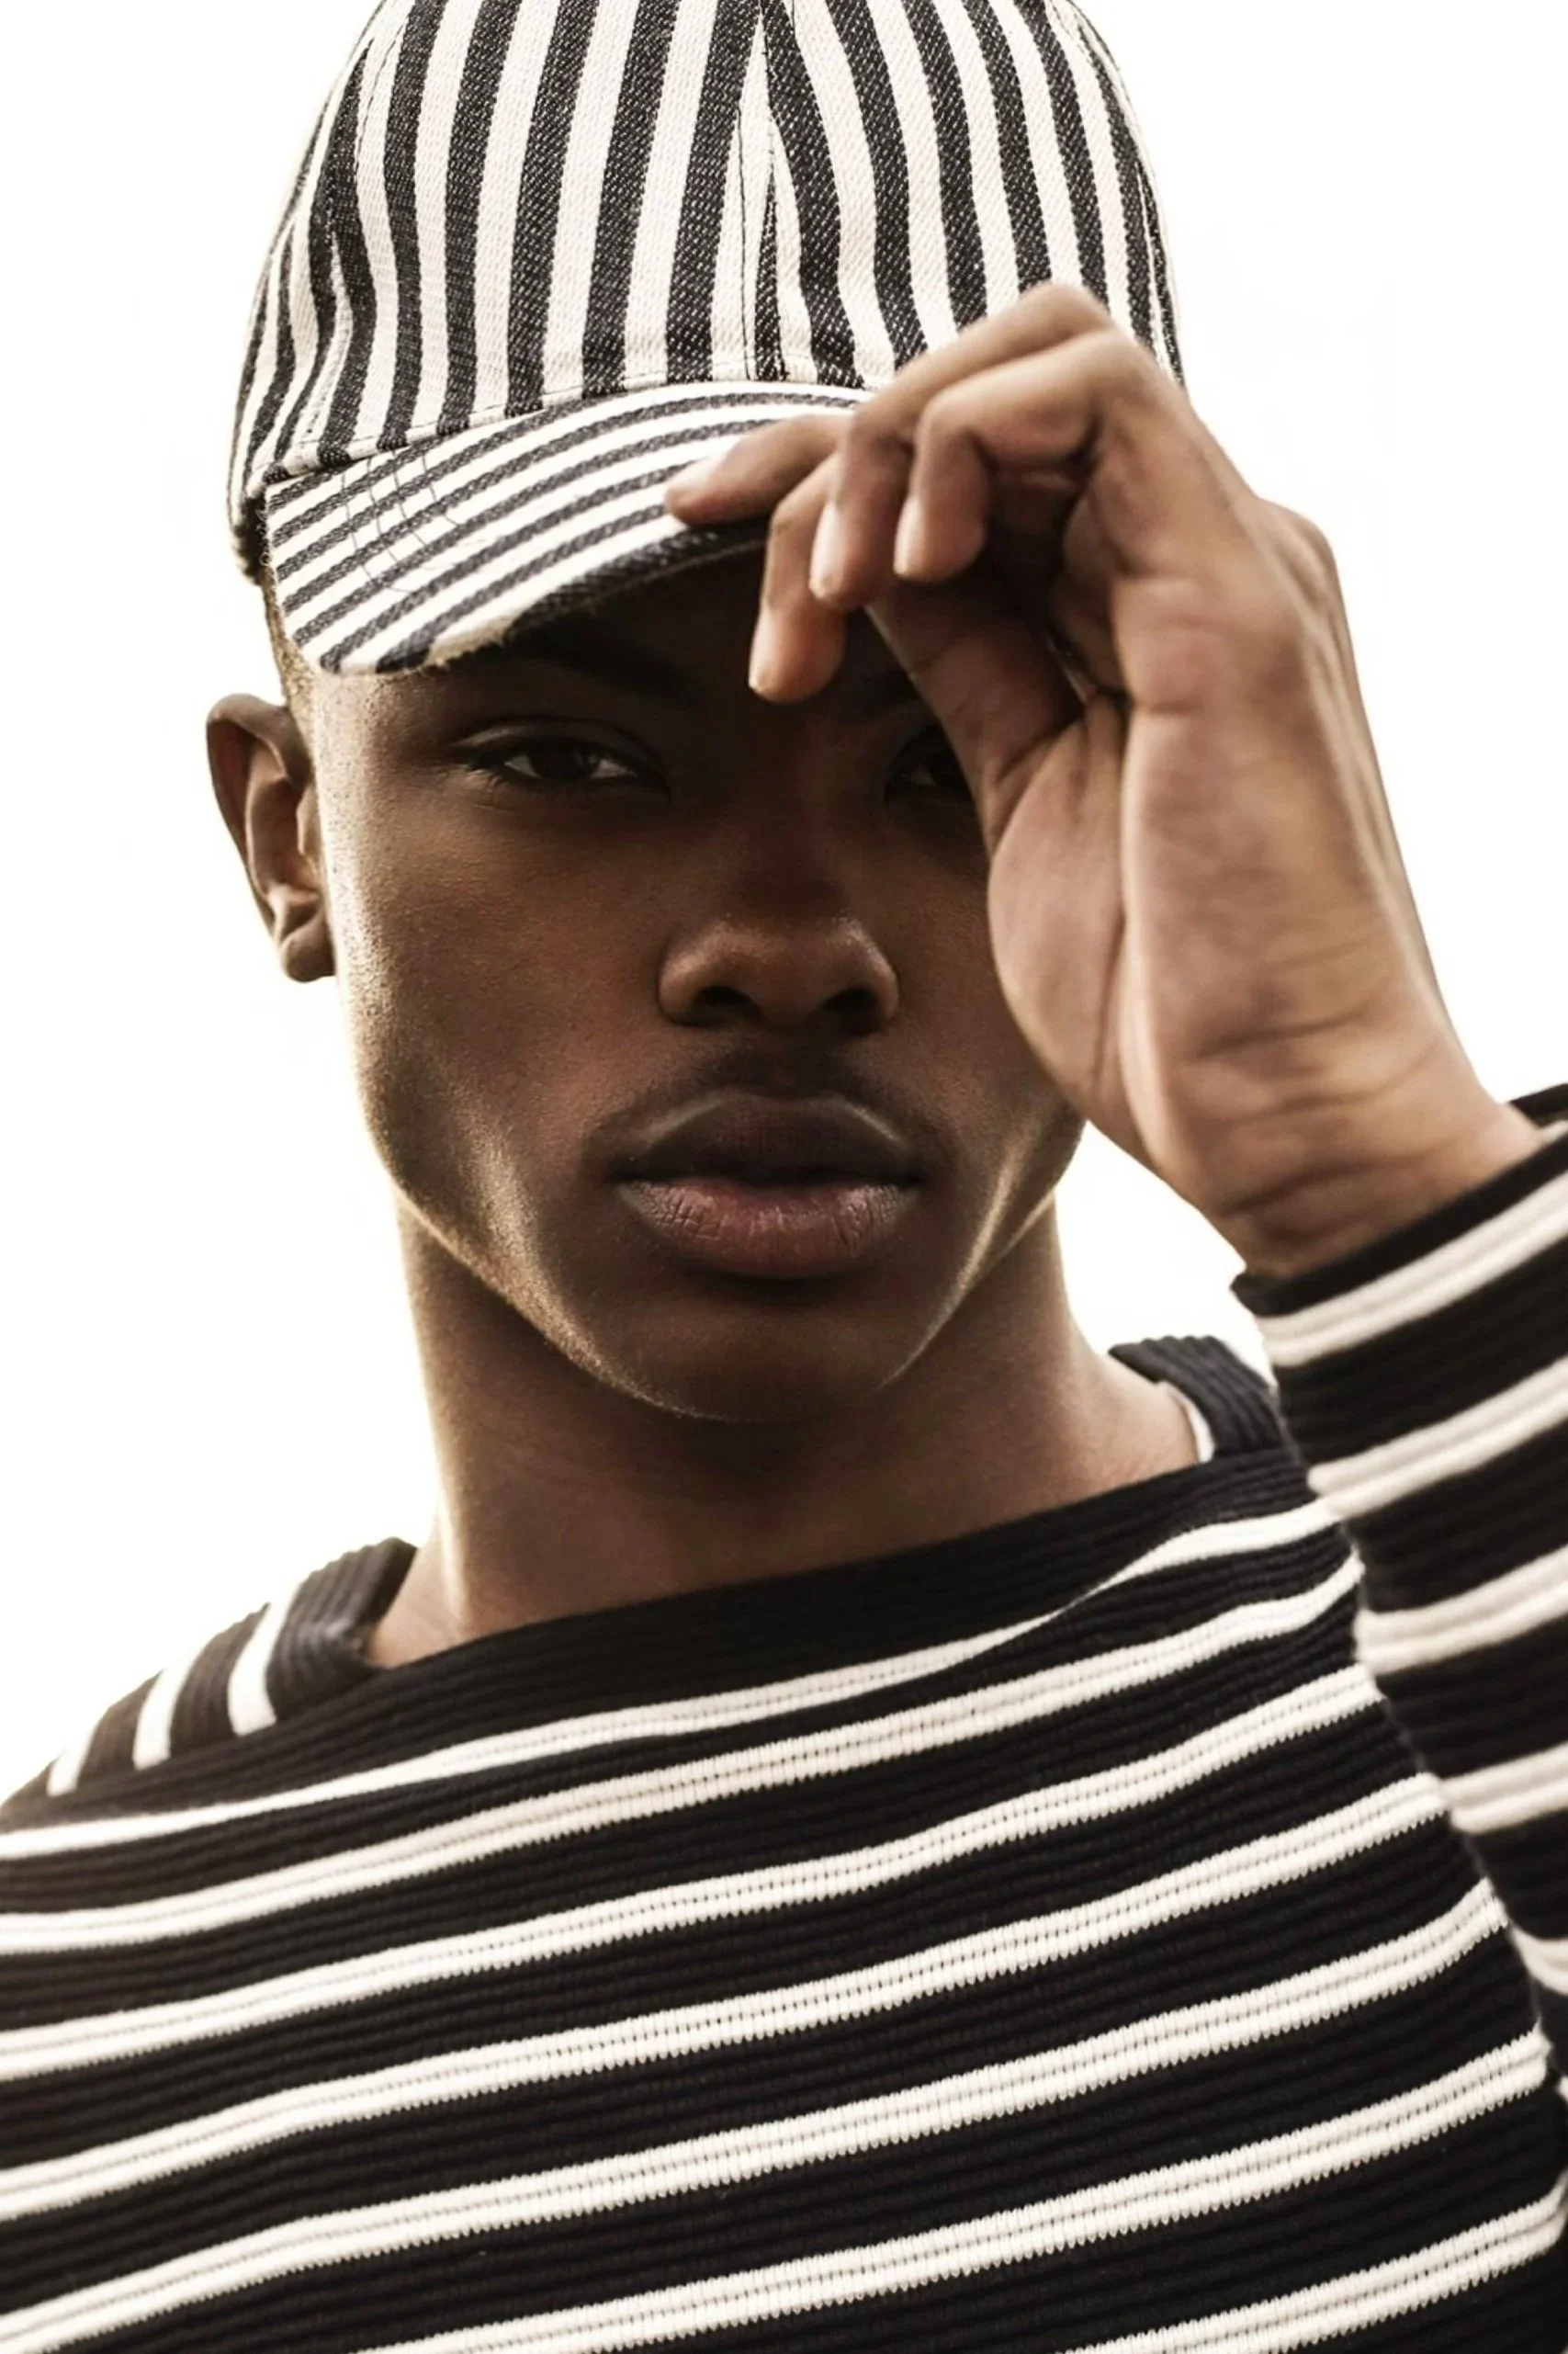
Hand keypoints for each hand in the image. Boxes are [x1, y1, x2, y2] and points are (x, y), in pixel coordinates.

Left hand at [667, 287, 1537, 1277]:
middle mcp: (1188, 559)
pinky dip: (963, 446)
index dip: (814, 473)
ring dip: (882, 448)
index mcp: (1140, 610)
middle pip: (983, 391)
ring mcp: (1224, 561)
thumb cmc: (1162, 1004)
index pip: (967, 462)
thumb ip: (971, 672)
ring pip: (1033, 355)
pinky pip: (1093, 396)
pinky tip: (897, 577)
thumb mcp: (1022, 801)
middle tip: (746, 586)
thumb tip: (865, 587)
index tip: (684, 533)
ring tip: (829, 599)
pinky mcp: (1236, 594)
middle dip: (826, 457)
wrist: (1278, 1114)